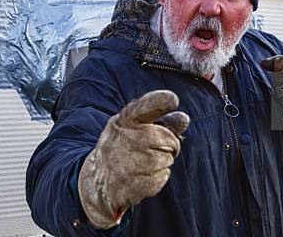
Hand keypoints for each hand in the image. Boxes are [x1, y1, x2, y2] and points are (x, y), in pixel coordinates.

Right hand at [78, 90, 189, 228]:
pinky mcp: (132, 183)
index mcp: (124, 121)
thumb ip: (162, 122)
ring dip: (163, 162)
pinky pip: (163, 176)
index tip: (173, 99)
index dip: (159, 101)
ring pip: (167, 159)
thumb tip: (184, 118)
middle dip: (170, 144)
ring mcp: (127, 163)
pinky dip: (158, 177)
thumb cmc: (123, 147)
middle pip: (168, 138)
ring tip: (144, 163)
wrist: (98, 180)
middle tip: (157, 148)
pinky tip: (142, 176)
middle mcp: (124, 139)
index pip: (142, 107)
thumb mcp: (135, 129)